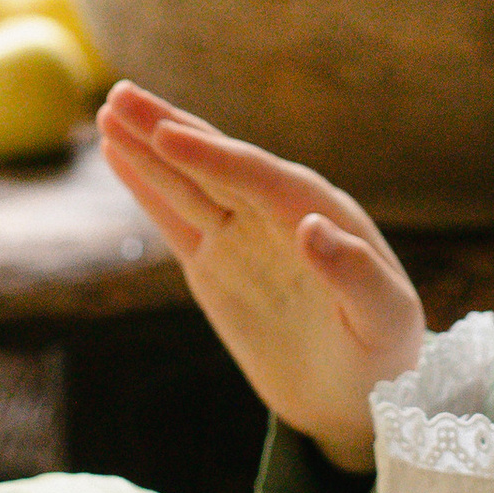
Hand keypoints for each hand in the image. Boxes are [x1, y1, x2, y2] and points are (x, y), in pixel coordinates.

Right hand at [96, 84, 424, 471]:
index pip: (259, 178)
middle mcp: (279, 215)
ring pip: (188, 183)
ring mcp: (244, 236)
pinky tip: (120, 154)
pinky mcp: (218, 263)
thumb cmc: (386, 358)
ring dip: (148, 148)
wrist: (361, 398)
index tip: (167, 134)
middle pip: (215, 164)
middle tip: (119, 94)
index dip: (212, 155)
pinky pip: (175, 218)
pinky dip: (147, 187)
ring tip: (107, 109)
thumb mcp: (386, 321)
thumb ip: (356, 275)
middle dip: (168, 129)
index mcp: (323, 215)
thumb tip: (313, 227)